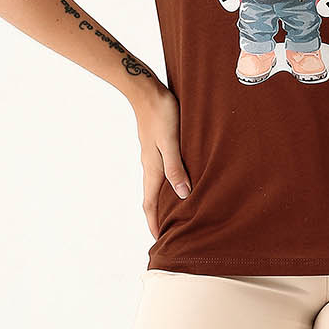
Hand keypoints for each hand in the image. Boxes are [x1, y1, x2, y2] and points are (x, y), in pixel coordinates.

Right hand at [134, 80, 191, 239]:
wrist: (145, 89)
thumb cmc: (161, 113)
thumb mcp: (171, 142)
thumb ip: (176, 168)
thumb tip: (183, 194)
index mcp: (152, 168)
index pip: (150, 203)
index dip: (154, 222)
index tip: (159, 239)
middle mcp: (149, 165)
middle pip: (151, 197)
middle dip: (156, 216)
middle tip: (166, 231)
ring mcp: (151, 156)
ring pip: (155, 185)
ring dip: (161, 201)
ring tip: (172, 212)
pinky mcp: (155, 146)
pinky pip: (159, 172)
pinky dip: (165, 184)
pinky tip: (175, 182)